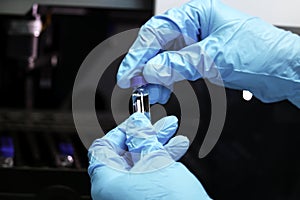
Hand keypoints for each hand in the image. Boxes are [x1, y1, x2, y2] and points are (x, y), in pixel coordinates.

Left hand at [88, 113, 210, 199]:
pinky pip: (150, 176)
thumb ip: (143, 139)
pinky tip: (177, 149)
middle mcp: (115, 193)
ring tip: (173, 132)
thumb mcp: (156, 161)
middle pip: (125, 154)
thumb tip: (137, 123)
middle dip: (146, 135)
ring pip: (141, 164)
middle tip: (159, 124)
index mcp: (107, 183)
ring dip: (158, 145)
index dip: (122, 131)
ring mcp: (130, 198)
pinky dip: (162, 161)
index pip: (104, 148)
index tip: (137, 121)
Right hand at [117, 0, 299, 107]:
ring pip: (166, 60)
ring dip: (155, 77)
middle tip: (134, 84)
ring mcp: (197, 45)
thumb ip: (178, 64)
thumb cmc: (260, 51)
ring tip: (149, 92)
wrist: (285, 70)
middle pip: (158, 46)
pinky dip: (168, 81)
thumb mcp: (213, 57)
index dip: (139, 53)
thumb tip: (150, 70)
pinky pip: (177, 70)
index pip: (158, 31)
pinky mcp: (202, 61)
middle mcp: (194, 28)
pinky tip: (162, 90)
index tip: (129, 73)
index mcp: (196, 15)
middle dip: (145, 66)